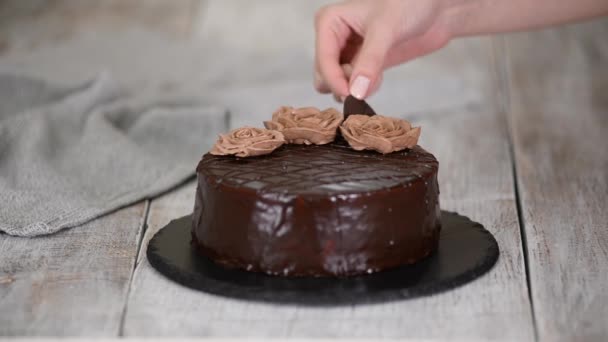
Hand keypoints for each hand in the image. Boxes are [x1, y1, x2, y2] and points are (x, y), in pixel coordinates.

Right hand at [314, 0, 452, 100]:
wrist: (436, 8)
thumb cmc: (410, 4)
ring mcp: (348, 52)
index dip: (334, 80)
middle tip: (364, 86)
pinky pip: (353, 86)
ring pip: (336, 83)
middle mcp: (334, 38)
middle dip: (342, 85)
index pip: (323, 60)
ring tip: (375, 78)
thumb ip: (370, 61)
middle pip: (323, 75)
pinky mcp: (363, 64)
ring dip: (353, 88)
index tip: (350, 95)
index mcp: (330, 22)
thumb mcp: (386, 30)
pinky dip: (364, 89)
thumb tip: (356, 91)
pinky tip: (379, 78)